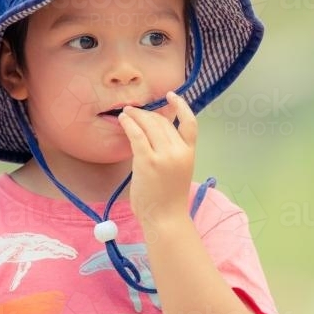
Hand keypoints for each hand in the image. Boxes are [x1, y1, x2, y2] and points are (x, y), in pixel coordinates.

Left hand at [117, 91, 196, 227]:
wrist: (165, 218)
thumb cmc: (168, 198)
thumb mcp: (176, 170)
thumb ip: (170, 151)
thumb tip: (154, 130)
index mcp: (189, 153)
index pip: (190, 123)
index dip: (181, 106)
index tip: (171, 95)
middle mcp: (179, 151)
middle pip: (164, 122)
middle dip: (148, 113)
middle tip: (135, 111)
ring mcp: (164, 156)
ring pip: (150, 125)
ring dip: (136, 115)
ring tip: (127, 113)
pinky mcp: (147, 161)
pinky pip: (137, 135)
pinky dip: (129, 124)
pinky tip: (123, 120)